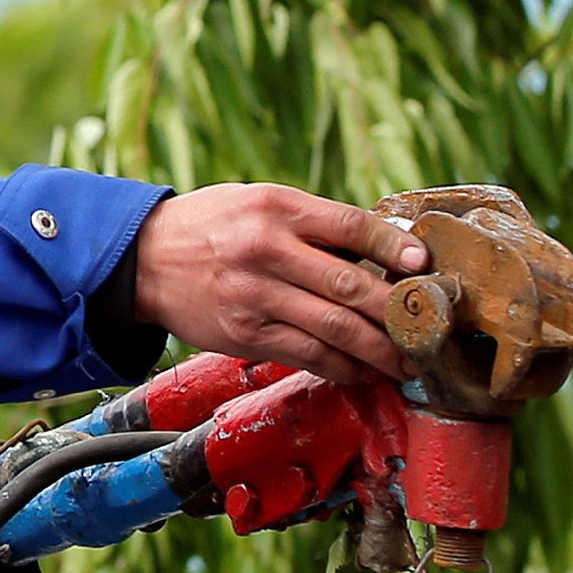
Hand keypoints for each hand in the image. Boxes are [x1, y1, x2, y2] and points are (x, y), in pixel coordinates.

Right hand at [125, 184, 428, 387]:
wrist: (142, 261)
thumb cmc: (212, 227)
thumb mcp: (259, 202)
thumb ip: (315, 223)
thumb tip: (387, 250)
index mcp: (277, 209)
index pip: (353, 227)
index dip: (396, 249)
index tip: (425, 266)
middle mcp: (267, 251)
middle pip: (351, 285)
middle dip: (399, 312)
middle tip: (430, 328)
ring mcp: (255, 296)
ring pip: (335, 329)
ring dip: (380, 350)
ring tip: (406, 361)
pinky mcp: (245, 334)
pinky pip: (306, 355)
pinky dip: (341, 366)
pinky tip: (360, 369)